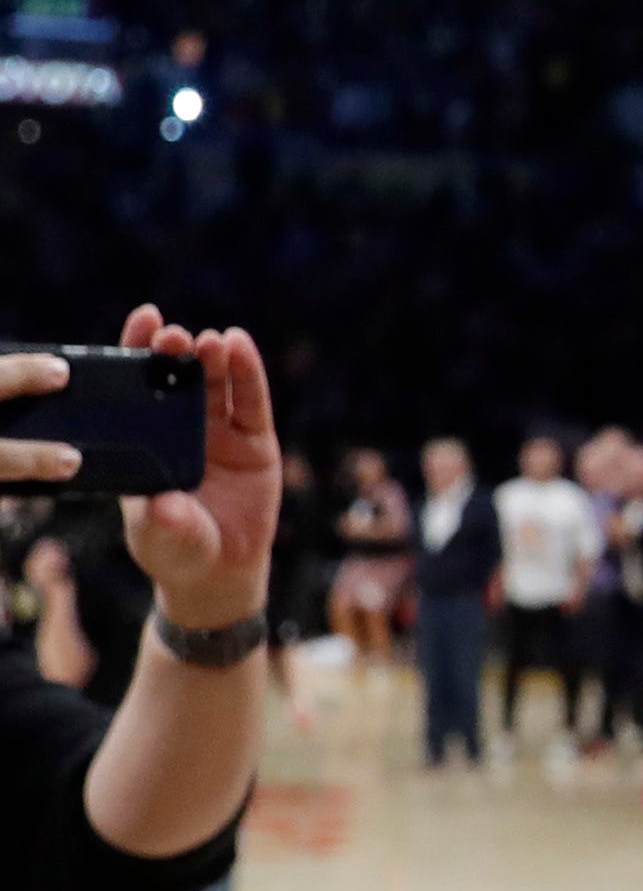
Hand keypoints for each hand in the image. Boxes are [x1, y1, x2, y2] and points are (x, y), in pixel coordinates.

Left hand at [0, 311, 277, 633]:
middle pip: (178, 380)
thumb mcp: (162, 539)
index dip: (138, 351)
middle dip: (174, 353)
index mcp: (146, 444)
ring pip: (216, 385)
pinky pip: (253, 402)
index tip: (143, 320)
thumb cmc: (176, 551)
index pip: (139, 389)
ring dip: (213, 358)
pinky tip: (242, 346)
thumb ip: (166, 522)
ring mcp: (219, 433)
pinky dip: (249, 373)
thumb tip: (166, 505)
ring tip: (213, 340)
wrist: (220, 570)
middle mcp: (180, 430)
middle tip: (173, 335)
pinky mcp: (255, 441)